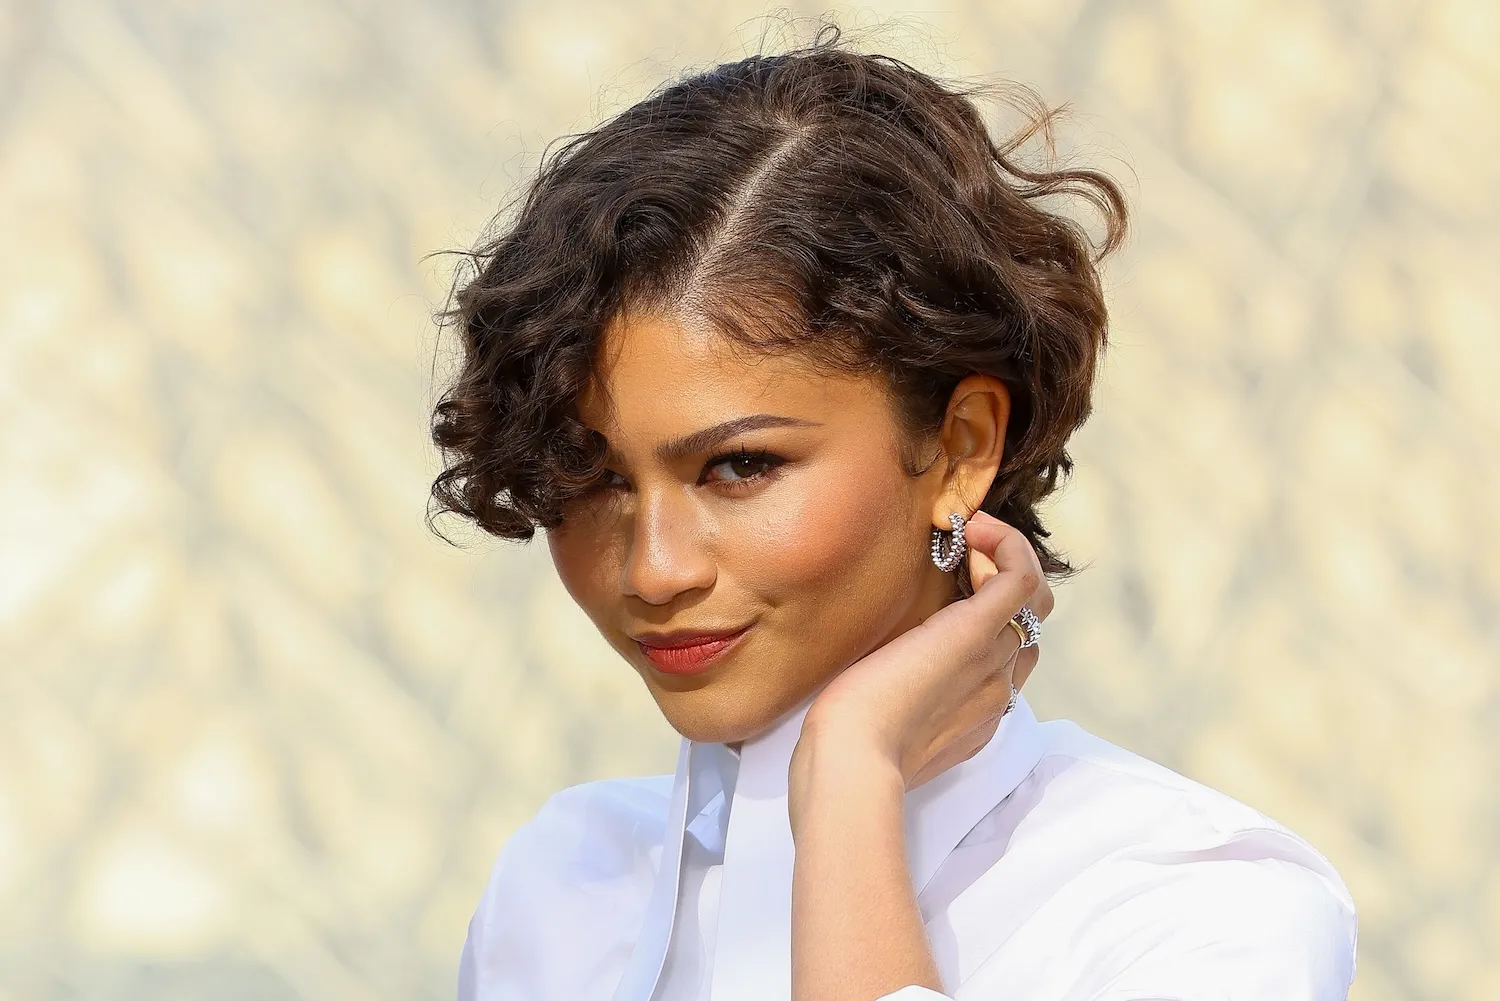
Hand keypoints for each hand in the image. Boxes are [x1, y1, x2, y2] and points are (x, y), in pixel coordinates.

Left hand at [791, 511, 1053, 799]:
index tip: (947, 594)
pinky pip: (1021, 577)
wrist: (850, 763)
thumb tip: (881, 678)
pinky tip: (971, 531)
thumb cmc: (847, 750)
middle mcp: (997, 689)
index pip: (1007, 659)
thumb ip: (898, 705)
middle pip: (1029, 626)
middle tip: (956, 563)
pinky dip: (1006, 545)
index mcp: (977, 717)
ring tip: (965, 542)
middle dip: (1002, 585)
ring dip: (1005, 559)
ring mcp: (993, 660)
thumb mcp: (882, 728)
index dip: (989, 619)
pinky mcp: (975, 633)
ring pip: (1034, 598)